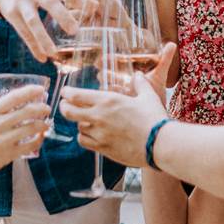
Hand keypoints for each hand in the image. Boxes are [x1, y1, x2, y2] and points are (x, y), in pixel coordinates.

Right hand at [0, 0, 91, 61]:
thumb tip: (96, 6)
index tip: (88, 7)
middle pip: (49, 2)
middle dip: (62, 16)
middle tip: (75, 31)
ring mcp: (20, 0)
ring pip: (33, 21)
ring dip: (43, 38)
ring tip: (54, 53)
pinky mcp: (11, 13)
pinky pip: (23, 32)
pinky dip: (33, 46)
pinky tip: (42, 57)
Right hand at [0, 85, 51, 183]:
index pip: (14, 97)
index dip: (30, 91)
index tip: (40, 89)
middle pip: (27, 111)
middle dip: (41, 107)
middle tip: (46, 107)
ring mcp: (4, 140)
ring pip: (32, 128)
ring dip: (43, 124)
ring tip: (46, 123)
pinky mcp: (9, 154)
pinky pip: (30, 145)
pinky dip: (39, 140)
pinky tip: (40, 137)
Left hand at [59, 43, 173, 167]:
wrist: (159, 144)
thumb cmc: (154, 118)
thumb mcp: (148, 96)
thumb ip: (140, 84)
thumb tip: (138, 75)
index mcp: (108, 101)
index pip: (76, 95)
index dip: (67, 93)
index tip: (65, 92)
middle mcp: (99, 117)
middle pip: (69, 112)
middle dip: (64, 107)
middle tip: (64, 105)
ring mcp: (99, 134)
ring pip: (78, 127)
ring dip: (79, 123)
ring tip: (84, 120)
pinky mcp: (103, 148)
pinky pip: (84, 142)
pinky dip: (84, 137)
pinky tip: (89, 134)